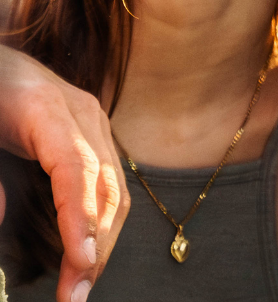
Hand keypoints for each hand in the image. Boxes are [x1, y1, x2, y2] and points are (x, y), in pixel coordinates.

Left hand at [0, 46, 127, 301]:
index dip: (80, 219)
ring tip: (82, 284)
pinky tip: (89, 253)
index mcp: (48, 108)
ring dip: (105, 241)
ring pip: (115, 189)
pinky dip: (104, 223)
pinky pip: (111, 184)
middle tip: (75, 295)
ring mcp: (94, 122)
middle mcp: (83, 114)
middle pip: (105, 185)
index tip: (79, 264)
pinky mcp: (94, 134)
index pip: (76, 170)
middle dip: (97, 245)